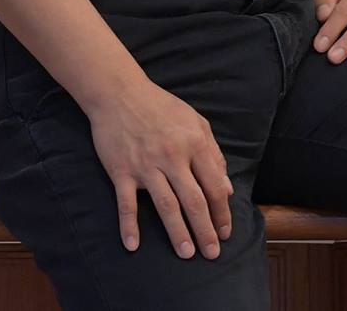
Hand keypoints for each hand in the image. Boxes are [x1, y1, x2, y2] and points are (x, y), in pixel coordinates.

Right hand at [85, 77, 233, 259]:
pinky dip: (129, 225)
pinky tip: (133, 245)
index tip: (225, 232)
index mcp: (193, 144)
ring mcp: (145, 165)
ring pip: (166, 205)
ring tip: (186, 253)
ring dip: (177, 232)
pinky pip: (126, 203)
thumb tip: (226, 188)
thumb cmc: (161, 107)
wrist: (119, 93)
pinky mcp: (121, 171)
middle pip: (193, 201)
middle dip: (205, 230)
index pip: (213, 186)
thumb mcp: (195, 121)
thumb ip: (213, 153)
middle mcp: (172, 157)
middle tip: (212, 253)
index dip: (222, 212)